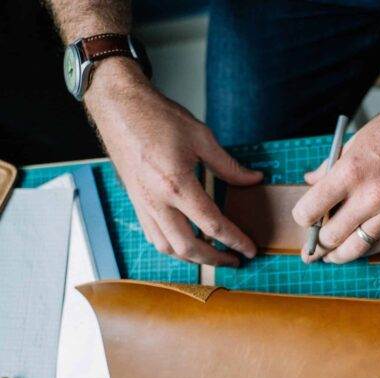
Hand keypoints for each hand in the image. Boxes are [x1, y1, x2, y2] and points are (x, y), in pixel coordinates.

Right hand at [85, 59, 261, 266]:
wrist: (119, 108)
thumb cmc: (157, 118)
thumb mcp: (202, 137)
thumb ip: (229, 166)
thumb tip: (253, 180)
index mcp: (176, 184)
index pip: (212, 225)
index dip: (235, 240)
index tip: (250, 249)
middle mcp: (157, 201)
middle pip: (188, 248)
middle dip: (215, 260)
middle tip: (235, 260)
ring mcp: (143, 205)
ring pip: (167, 248)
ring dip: (193, 258)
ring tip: (214, 255)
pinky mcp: (136, 202)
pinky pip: (154, 236)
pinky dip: (172, 246)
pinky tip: (186, 241)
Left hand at [292, 93, 379, 263]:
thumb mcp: (355, 140)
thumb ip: (330, 167)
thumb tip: (311, 182)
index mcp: (351, 172)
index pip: (311, 210)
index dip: (302, 218)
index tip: (303, 218)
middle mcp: (370, 196)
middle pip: (331, 237)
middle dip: (317, 243)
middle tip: (311, 245)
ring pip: (355, 249)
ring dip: (337, 256)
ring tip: (329, 257)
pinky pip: (379, 245)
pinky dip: (364, 250)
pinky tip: (355, 247)